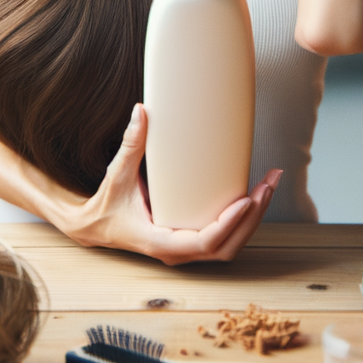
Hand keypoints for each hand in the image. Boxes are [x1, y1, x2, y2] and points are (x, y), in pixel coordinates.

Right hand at [56, 104, 280, 265]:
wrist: (94, 227)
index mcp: (160, 241)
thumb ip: (131, 143)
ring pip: (229, 245)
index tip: (246, 200)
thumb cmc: (106, 205)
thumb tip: (141, 111)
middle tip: (268, 186)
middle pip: (226, 246)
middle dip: (252, 217)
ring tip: (268, 187)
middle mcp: (176, 251)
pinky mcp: (189, 241)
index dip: (229, 223)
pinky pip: (223, 239)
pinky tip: (253, 199)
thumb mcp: (117, 174)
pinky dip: (241, 222)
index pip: (204, 241)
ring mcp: (185, 249)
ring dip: (252, 220)